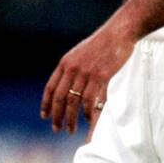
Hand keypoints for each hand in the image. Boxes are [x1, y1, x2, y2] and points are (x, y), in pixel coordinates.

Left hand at [40, 11, 138, 133]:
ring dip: (71, 118)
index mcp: (65, 63)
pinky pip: (91, 100)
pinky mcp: (101, 76)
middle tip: (57, 129)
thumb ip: (72, 67)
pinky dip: (88, 112)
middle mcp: (72, 68)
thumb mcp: (80, 53)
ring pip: (73, 102)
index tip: (44, 116)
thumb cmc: (102, 43)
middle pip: (60, 98)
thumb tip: (68, 84)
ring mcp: (86, 72)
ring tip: (71, 130)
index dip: (46, 103)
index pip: (50, 87)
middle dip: (57, 116)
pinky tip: (88, 119)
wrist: (118, 32)